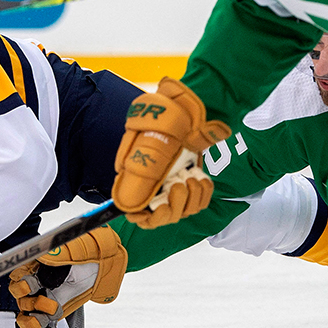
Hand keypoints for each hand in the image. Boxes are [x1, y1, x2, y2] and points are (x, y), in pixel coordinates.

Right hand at [8, 227, 126, 327]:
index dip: (22, 286)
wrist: (100, 265)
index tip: (33, 285)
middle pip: (21, 302)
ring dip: (34, 323)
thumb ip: (55, 257)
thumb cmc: (85, 254)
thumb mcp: (70, 252)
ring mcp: (43, 303)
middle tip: (52, 304)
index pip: (16, 281)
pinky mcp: (52, 315)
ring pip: (25, 320)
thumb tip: (43, 261)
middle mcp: (35, 287)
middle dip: (34, 306)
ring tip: (50, 318)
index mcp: (34, 269)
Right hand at [113, 77, 229, 227]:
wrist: (192, 109)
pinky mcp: (194, 181)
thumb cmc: (166, 122)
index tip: (160, 207)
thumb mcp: (145, 145)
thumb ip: (135, 173)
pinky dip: (203, 192)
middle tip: (179, 184)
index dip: (148, 218)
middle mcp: (158, 186)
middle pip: (164, 217)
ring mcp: (177, 184)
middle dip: (175, 207)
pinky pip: (200, 201)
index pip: (140, 216)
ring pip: (184, 211)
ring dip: (191, 198)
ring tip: (192, 177)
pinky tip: (201, 178)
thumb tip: (125, 201)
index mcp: (141, 181)